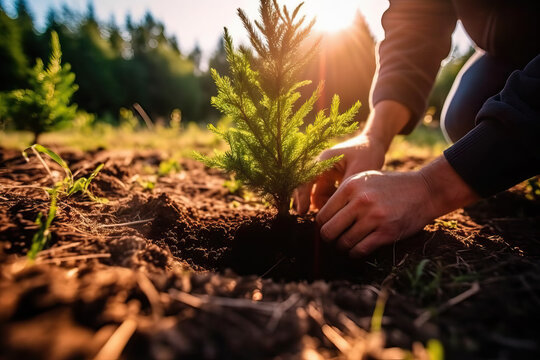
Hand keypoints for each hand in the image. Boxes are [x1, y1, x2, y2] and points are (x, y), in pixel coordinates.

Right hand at [294, 134, 385, 213]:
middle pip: (304, 186)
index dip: (302, 196)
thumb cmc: (368, 153)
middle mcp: (319, 166)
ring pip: (314, 193)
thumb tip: (336, 209)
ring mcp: (324, 173)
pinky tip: (336, 211)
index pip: (305, 178)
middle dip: (305, 202)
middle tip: (310, 219)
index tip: (303, 211)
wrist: (375, 145)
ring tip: (330, 217)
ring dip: (319, 204)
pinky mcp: (330, 179)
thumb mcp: (359, 170)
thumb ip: (346, 188)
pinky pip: (322, 194)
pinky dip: (327, 203)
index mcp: (323, 159)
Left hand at [316, 157, 479, 257]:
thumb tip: (322, 217)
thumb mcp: (364, 180)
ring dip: (343, 247)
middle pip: (328, 231)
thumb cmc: (390, 186)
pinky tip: (357, 249)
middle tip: (334, 240)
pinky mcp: (386, 232)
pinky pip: (360, 250)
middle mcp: (360, 201)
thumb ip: (344, 195)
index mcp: (351, 186)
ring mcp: (374, 217)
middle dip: (329, 239)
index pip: (322, 215)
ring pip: (344, 242)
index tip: (329, 228)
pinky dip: (355, 253)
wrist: (425, 190)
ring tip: (347, 244)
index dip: (323, 225)